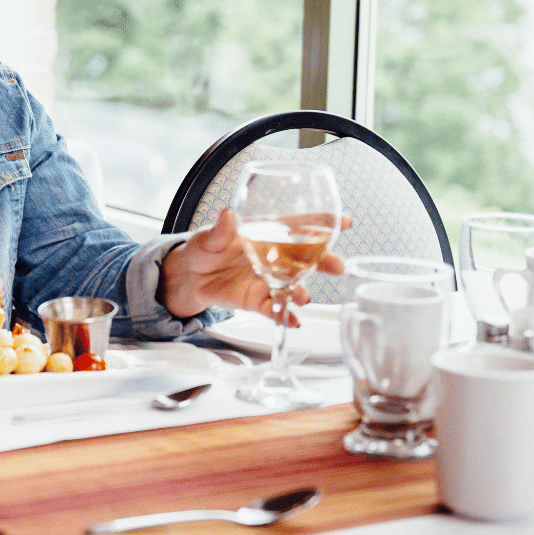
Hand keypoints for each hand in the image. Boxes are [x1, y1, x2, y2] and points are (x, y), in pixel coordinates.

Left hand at [157, 208, 351, 321]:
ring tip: (304, 297)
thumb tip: (227, 215)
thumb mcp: (208, 236)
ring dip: (302, 291)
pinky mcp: (258, 299)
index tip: (344, 221)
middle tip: (340, 266)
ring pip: (294, 285)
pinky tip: (291, 319)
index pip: (297, 224)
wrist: (190, 277)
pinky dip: (284, 314)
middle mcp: (274, 255)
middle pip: (306, 256)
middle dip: (326, 260)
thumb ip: (220, 229)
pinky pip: (276, 308)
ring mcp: (269, 278)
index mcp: (265, 232)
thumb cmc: (203, 248)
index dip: (321, 222)